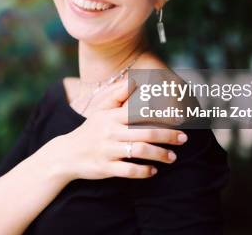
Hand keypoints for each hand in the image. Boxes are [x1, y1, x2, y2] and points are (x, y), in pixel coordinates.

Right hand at [56, 79, 187, 180]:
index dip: (161, 114)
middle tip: (184, 138)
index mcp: (111, 116)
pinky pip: (129, 170)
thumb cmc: (90, 130)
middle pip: (145, 132)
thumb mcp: (100, 110)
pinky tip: (153, 171)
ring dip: (160, 155)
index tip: (179, 117)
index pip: (140, 112)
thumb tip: (135, 79)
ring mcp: (107, 150)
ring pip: (140, 152)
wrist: (67, 154)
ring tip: (172, 157)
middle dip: (168, 136)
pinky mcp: (105, 168)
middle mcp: (110, 132)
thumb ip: (118, 94)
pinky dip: (144, 171)